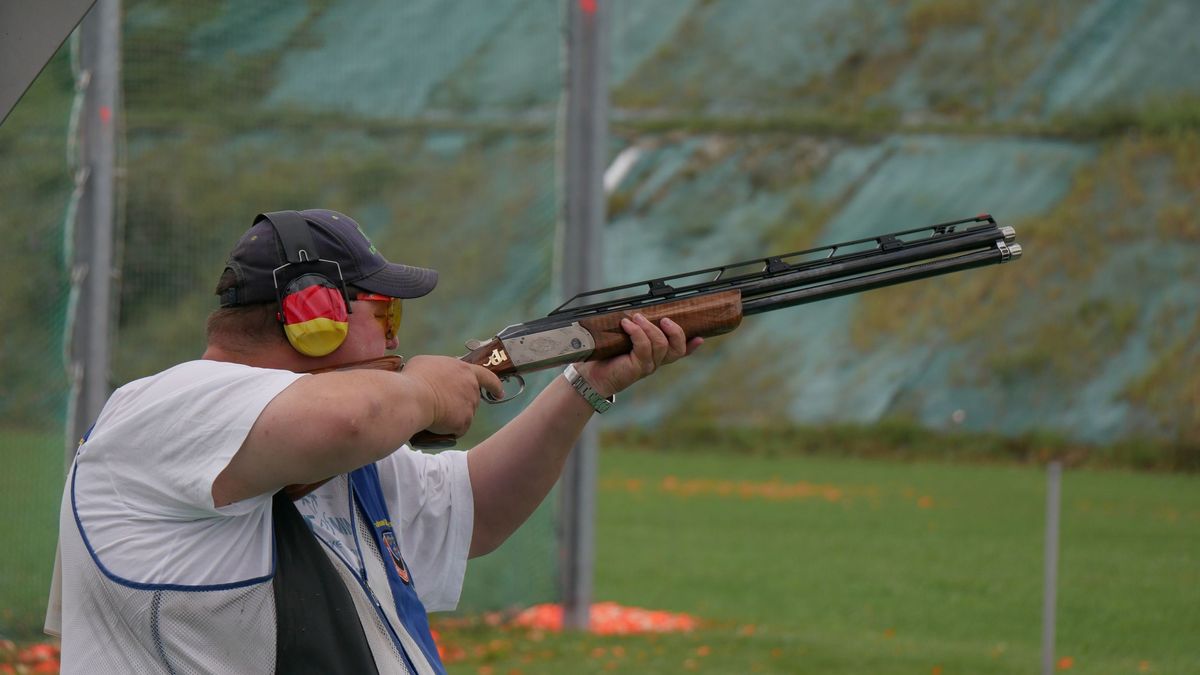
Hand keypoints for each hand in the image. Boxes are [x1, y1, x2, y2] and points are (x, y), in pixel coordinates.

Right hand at [401, 356, 503, 435]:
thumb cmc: (416, 377)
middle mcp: (472, 387)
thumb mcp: (426, 363)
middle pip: (471, 398)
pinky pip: (457, 429)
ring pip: (464, 415)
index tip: (499, 393)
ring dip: (454, 417)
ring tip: (434, 415)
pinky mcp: (464, 422)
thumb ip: (438, 369)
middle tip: (443, 405)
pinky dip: (448, 430)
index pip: (486, 377)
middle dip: (461, 403)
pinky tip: (436, 427)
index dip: (494, 385)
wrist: (413, 397)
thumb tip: (435, 376)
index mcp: (464, 370)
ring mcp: (470, 405)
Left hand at [576, 314, 702, 396]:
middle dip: (675, 331)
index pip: (680, 352)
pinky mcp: (637, 367)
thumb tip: (636, 311)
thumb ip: (635, 330)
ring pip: (660, 345)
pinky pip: (643, 347)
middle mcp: (655, 362)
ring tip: (637, 317)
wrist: (591, 375)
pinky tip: (627, 324)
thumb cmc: (606, 356)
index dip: (692, 346)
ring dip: (649, 327)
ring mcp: (648, 366)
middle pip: (677, 348)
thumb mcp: (623, 340)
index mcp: (656, 356)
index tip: (700, 337)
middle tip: (664, 319)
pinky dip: (637, 333)